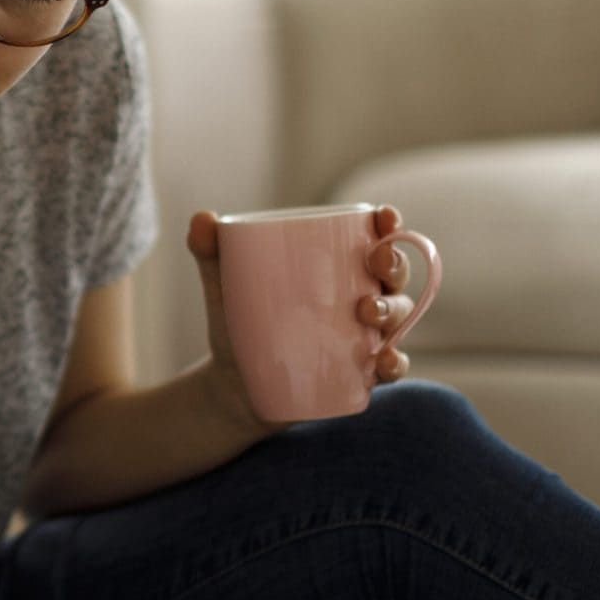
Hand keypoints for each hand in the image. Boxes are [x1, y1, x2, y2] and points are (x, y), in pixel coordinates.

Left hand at [185, 204, 421, 430]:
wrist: (232, 384)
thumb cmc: (239, 322)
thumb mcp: (224, 286)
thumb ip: (211, 252)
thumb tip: (201, 219)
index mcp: (339, 266)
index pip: (373, 238)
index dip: (389, 224)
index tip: (385, 216)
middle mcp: (362, 296)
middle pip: (394, 274)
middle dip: (394, 264)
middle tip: (376, 264)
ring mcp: (365, 335)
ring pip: (398, 316)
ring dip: (393, 310)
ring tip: (368, 312)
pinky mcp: (360, 372)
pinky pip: (391, 366)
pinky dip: (395, 363)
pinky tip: (384, 362)